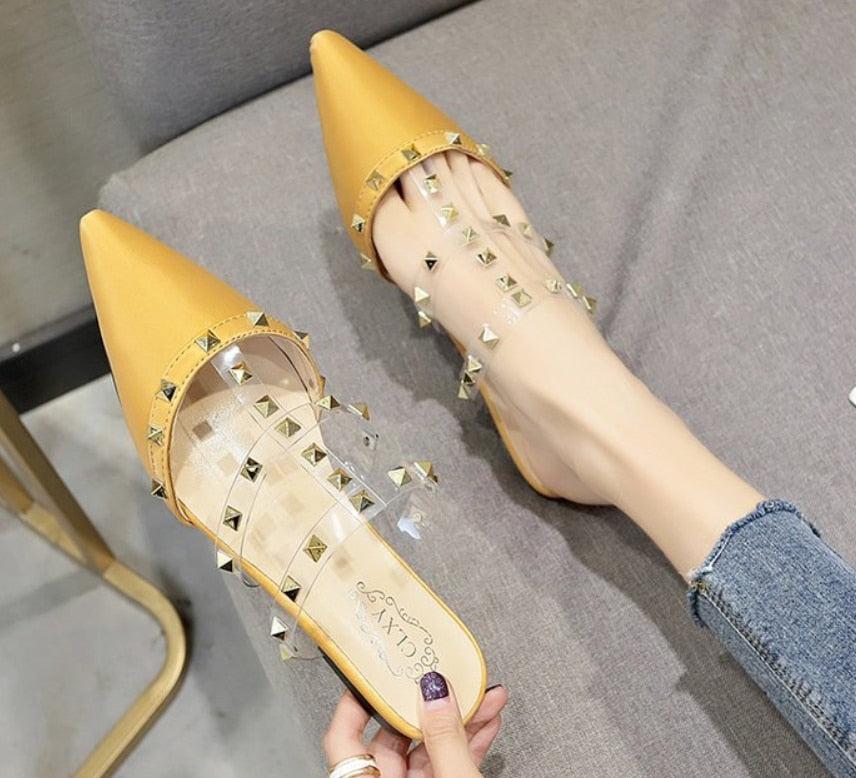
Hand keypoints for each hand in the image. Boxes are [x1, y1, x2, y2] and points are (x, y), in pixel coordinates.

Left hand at [323, 674, 506, 777]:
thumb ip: (446, 739)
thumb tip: (436, 692)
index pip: (343, 735)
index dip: (357, 699)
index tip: (373, 672)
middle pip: (394, 737)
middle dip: (427, 703)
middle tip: (443, 677)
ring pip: (428, 749)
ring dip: (458, 719)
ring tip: (482, 695)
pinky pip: (447, 764)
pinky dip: (467, 743)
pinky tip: (487, 721)